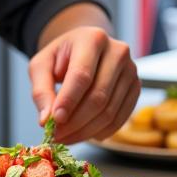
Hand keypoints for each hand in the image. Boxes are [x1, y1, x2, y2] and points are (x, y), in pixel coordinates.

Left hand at [29, 26, 139, 144]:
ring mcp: (131, 70)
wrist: (85, 48)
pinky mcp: (135, 87)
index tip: (53, 121)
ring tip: (65, 137)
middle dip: (75, 121)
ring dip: (85, 130)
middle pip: (98, 96)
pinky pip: (120, 118)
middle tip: (56, 135)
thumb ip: (41, 90)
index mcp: (92, 39)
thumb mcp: (41, 65)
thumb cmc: (61, 57)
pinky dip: (100, 131)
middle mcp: (118, 52)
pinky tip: (83, 133)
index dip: (68, 100)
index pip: (82, 75)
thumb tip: (46, 120)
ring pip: (109, 111)